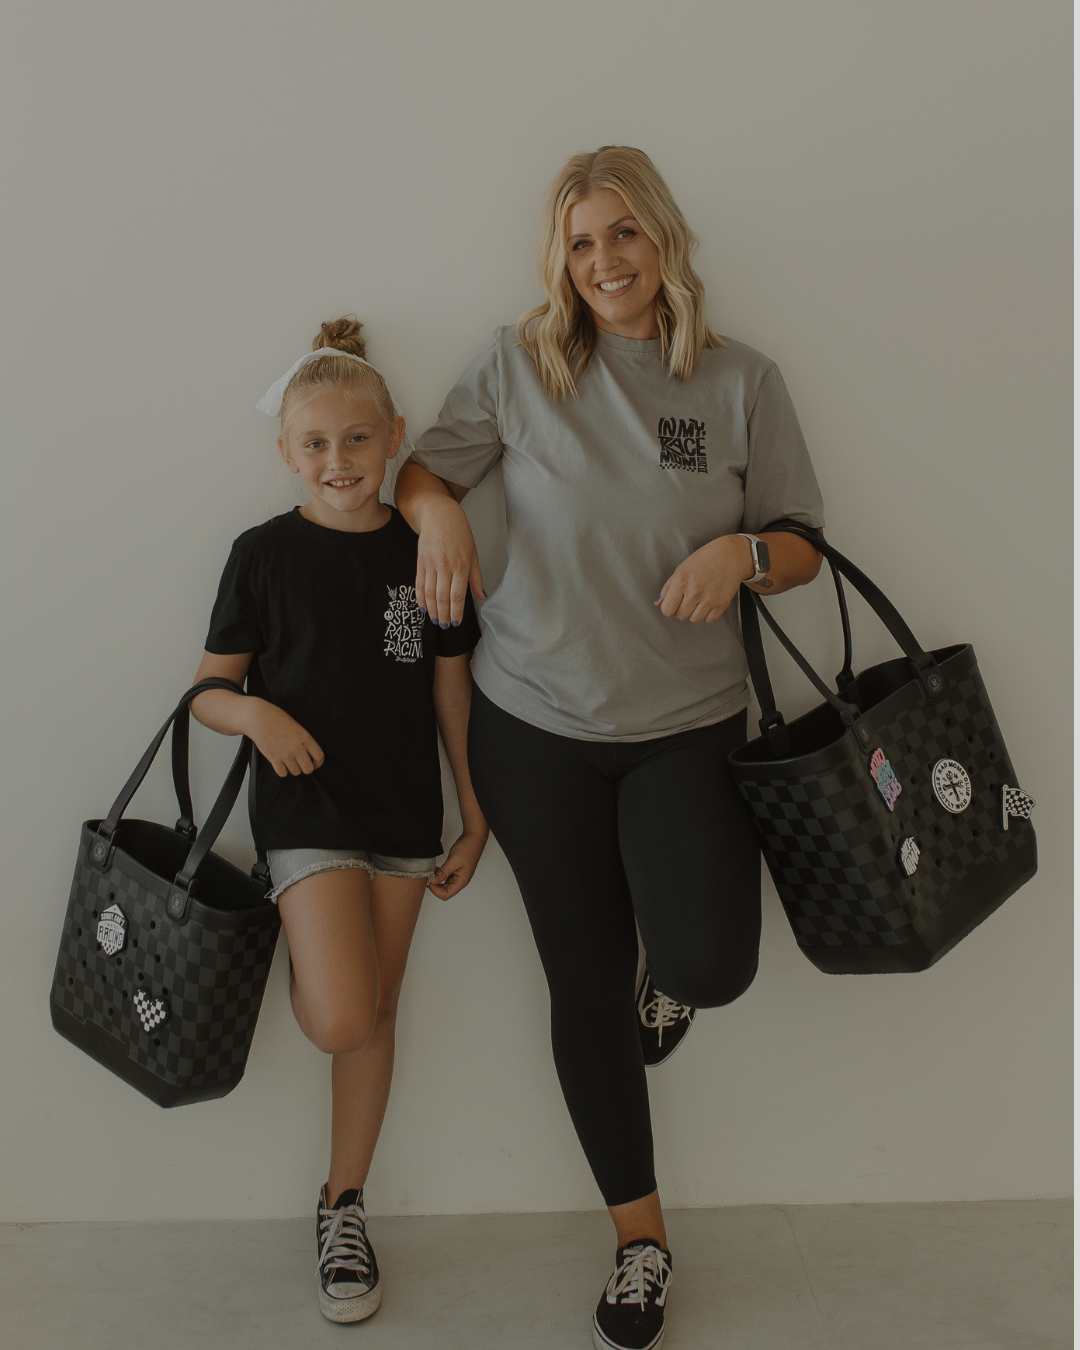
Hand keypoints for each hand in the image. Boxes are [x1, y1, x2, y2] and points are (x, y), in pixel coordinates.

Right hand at [246, 700, 324, 777]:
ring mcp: (286, 754)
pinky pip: (282, 773)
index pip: (319, 756)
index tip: (315, 764)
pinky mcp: (274, 759)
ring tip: (289, 762)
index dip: (318, 763)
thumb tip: (308, 754)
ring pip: (296, 772)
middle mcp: (297, 748)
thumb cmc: (278, 719)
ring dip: (293, 769)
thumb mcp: (297, 727)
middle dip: (306, 768)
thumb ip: (304, 740)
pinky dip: (282, 771)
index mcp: (306, 738)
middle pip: (308, 769)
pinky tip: (281, 764)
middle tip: (301, 764)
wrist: (260, 718)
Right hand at [416, 497, 485, 627]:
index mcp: (461, 565)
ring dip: (432, 610)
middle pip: (443, 597)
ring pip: (430, 593)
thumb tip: (482, 595)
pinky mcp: (421, 562)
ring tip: (435, 620)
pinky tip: (423, 607)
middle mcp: (445, 566)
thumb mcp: (473, 553)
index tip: (456, 622)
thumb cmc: (459, 532)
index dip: (456, 612)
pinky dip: (421, 598)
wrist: (439, 515)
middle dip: (444, 615)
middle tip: (445, 626)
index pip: (457, 595)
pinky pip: (419, 584)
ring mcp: (431, 564)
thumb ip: (476, 577)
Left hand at [428, 827, 487, 900]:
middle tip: (428, 878)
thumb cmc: (468, 848)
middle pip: (445, 891)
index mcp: (462, 881)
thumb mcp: (453, 861)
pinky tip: (435, 870)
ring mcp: (458, 875)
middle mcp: (460, 880)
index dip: (436, 891)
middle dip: (435, 887)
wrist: (473, 838)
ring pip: (444, 885)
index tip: (430, 882)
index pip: (446, 894)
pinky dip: (439, 876)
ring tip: (431, 874)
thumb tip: (433, 881)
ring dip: (436, 881)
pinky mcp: (455, 870)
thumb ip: (443, 872)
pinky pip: (445, 877)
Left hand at [654, 535, 753, 623]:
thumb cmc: (705, 559)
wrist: (731, 555)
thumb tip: (658, 602)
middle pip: (680, 616)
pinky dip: (708, 614)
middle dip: (682, 608)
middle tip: (689, 597)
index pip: (667, 610)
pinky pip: (709, 620)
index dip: (669, 607)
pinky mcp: (722, 604)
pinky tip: (709, 602)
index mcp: (681, 581)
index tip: (674, 601)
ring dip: (695, 612)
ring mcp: (709, 599)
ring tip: (700, 599)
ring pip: (694, 619)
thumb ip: (668, 587)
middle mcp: (694, 591)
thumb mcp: (682, 568)